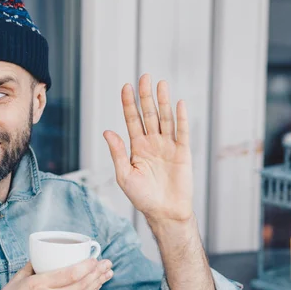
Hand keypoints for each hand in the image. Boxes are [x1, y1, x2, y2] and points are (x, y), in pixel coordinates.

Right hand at [0, 258, 112, 289]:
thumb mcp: (18, 277)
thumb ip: (35, 265)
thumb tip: (48, 254)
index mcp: (38, 284)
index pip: (70, 274)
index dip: (87, 266)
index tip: (95, 258)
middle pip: (80, 284)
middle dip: (97, 273)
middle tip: (107, 263)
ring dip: (97, 284)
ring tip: (107, 274)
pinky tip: (94, 289)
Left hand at [103, 74, 193, 222]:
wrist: (164, 212)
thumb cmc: (142, 197)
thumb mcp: (124, 175)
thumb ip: (117, 153)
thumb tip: (107, 132)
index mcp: (136, 147)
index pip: (131, 120)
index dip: (129, 104)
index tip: (126, 87)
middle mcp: (152, 143)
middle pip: (148, 114)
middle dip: (146, 96)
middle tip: (144, 77)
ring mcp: (168, 146)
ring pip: (165, 119)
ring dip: (163, 101)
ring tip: (160, 84)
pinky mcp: (183, 153)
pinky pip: (182, 132)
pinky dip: (181, 118)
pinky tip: (179, 104)